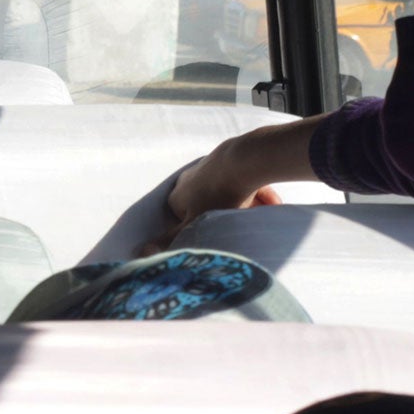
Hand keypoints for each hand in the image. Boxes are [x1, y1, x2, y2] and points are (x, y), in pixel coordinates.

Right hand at [134, 119, 317, 252]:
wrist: (243, 161)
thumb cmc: (218, 196)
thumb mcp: (194, 224)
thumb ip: (171, 240)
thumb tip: (141, 253)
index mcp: (177, 195)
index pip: (182, 219)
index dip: (200, 229)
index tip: (217, 237)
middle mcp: (189, 180)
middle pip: (207, 206)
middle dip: (225, 217)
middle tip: (241, 227)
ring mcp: (208, 168)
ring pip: (227, 193)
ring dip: (245, 206)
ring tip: (262, 216)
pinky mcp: (229, 160)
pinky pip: (243, 181)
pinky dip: (256, 193)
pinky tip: (272, 202)